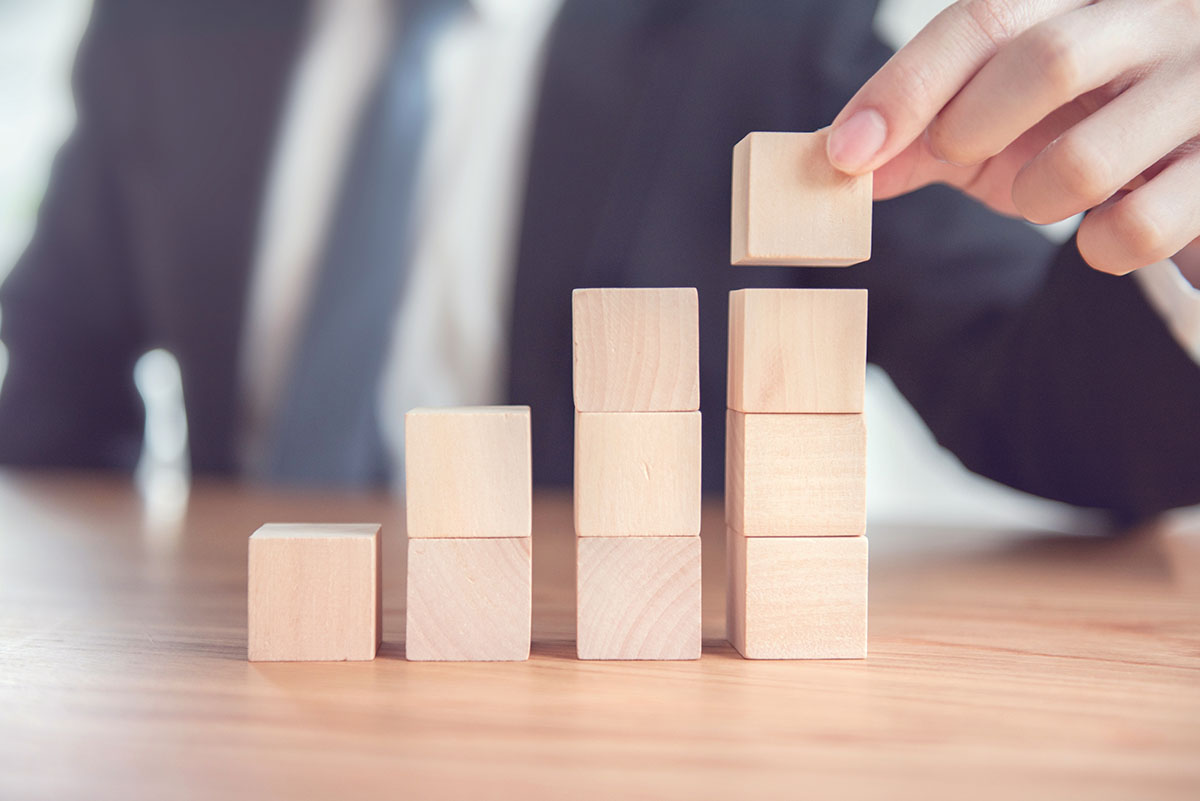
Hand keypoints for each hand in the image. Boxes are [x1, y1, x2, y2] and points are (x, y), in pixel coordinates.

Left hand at [827, 0, 1199, 275]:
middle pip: (1047, 64)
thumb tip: (837, 162)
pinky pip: (1139, 227)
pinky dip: (1097, 247)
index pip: (984, 16)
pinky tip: (1103, 227)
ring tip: (1046, 192)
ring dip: (1035, 198)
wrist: (1193, 148)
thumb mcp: (996, 114)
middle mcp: (1154, 17)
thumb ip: (921, 132)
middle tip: (957, 153)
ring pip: (1087, 161)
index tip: (846, 153)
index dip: (906, 88)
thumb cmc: (1082, 118)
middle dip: (970, 129)